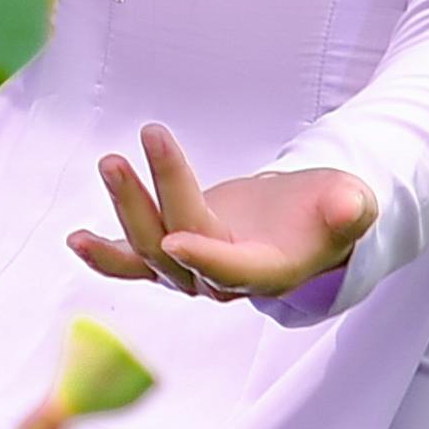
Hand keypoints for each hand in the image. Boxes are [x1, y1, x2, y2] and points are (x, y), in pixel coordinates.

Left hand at [69, 123, 377, 301]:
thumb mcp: (348, 204)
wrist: (301, 228)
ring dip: (125, 208)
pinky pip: (133, 262)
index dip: (206, 258)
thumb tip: (352, 204)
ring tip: (110, 162)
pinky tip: (76, 238)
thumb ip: (349, 208)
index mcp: (268, 272)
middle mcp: (223, 281)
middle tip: (135, 147)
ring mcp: (191, 271)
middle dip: (153, 200)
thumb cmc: (327, 213)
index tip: (176, 238)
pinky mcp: (171, 256)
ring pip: (149, 250)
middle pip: (179, 248)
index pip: (232, 270)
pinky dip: (105, 254)